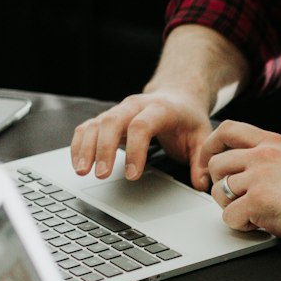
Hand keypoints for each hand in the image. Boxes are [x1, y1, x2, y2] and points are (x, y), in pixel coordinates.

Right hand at [71, 90, 213, 188]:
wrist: (177, 96)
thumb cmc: (187, 118)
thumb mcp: (202, 136)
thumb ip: (201, 161)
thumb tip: (203, 184)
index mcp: (160, 108)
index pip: (142, 126)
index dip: (135, 151)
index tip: (132, 175)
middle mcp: (135, 105)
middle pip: (112, 122)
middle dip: (104, 149)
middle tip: (101, 175)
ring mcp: (119, 110)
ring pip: (96, 123)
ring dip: (86, 147)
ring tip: (82, 171)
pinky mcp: (107, 117)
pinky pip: (87, 127)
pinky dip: (79, 144)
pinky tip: (77, 163)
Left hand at [200, 121, 280, 244]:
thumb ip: (269, 157)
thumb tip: (242, 168)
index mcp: (273, 142)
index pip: (228, 129)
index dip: (211, 146)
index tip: (210, 163)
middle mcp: (263, 155)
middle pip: (217, 164)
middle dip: (220, 185)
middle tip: (235, 200)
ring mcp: (260, 177)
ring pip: (218, 191)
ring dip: (230, 207)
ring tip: (252, 214)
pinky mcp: (258, 202)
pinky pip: (229, 216)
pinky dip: (240, 225)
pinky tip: (259, 225)